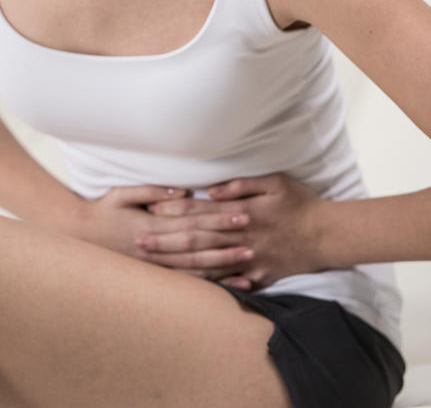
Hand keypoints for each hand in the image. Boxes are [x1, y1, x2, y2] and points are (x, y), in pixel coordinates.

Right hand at [78, 185, 253, 284]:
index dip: (218, 219)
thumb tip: (182, 191)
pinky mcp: (156, 275)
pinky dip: (211, 284)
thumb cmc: (103, 210)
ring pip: (195, 268)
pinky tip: (231, 284)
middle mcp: (157, 248)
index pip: (192, 222)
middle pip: (198, 247)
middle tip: (253, 238)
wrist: (81, 236)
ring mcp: (157, 266)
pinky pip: (188, 282)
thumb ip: (152, 192)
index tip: (241, 214)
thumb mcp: (123, 194)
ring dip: (223, 266)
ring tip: (248, 261)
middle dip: (227, 243)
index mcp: (152, 226)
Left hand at [140, 173, 324, 289]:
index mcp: (243, 212)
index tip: (150, 211)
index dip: (174, 210)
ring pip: (207, 264)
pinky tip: (184, 285)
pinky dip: (206, 284)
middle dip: (166, 240)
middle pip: (197, 239)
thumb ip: (242, 184)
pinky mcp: (259, 277)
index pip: (200, 211)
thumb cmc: (300, 203)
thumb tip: (212, 188)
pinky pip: (228, 283)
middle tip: (139, 241)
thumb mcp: (275, 182)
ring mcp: (249, 261)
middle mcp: (242, 238)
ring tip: (154, 262)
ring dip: (178, 263)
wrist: (329, 235)